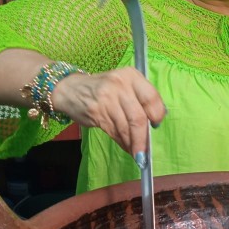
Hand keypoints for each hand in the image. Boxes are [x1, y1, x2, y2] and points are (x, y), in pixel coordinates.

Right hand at [51, 67, 165, 156]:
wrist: (70, 89)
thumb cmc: (104, 88)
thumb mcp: (124, 84)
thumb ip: (140, 98)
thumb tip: (155, 123)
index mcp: (131, 75)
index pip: (151, 98)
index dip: (157, 115)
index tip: (156, 126)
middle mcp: (120, 85)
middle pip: (138, 117)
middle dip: (143, 139)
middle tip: (146, 152)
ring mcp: (107, 98)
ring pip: (125, 128)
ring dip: (133, 144)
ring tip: (137, 153)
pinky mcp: (96, 111)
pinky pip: (114, 132)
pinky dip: (122, 142)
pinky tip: (127, 147)